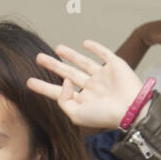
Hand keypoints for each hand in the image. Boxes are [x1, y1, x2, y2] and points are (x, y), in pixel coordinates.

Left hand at [27, 40, 144, 130]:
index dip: (43, 86)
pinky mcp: (115, 65)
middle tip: (38, 58)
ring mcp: (103, 76)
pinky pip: (103, 54)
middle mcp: (91, 88)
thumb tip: (63, 81)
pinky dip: (95, 47)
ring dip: (69, 55)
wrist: (130, 109)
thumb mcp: (76, 115)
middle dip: (52, 66)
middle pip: (67, 73)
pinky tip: (85, 43)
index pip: (57, 91)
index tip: (29, 81)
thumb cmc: (105, 116)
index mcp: (82, 100)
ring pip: (82, 62)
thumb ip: (63, 100)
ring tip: (56, 48)